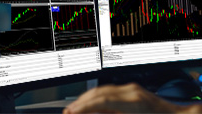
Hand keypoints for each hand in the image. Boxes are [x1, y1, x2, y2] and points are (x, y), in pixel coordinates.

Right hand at [63, 83, 182, 113]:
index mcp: (134, 103)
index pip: (102, 102)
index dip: (84, 108)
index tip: (70, 113)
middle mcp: (133, 92)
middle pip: (100, 93)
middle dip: (82, 103)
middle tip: (68, 113)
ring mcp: (134, 89)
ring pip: (104, 90)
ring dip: (88, 99)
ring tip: (75, 109)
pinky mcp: (134, 90)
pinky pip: (111, 91)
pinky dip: (98, 97)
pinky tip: (91, 105)